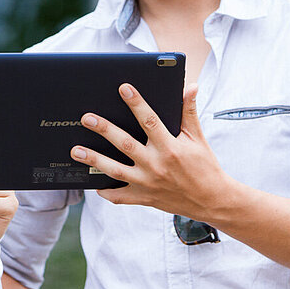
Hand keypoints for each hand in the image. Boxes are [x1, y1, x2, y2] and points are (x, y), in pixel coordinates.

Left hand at [70, 83, 230, 218]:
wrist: (213, 201)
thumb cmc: (205, 166)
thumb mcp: (197, 138)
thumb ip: (189, 112)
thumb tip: (191, 87)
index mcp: (170, 148)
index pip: (149, 120)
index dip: (136, 103)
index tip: (123, 88)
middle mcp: (157, 165)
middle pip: (125, 144)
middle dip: (104, 129)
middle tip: (86, 118)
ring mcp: (148, 183)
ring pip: (115, 170)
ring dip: (94, 160)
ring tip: (75, 150)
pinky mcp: (144, 198)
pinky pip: (120, 197)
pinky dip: (106, 192)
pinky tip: (93, 185)